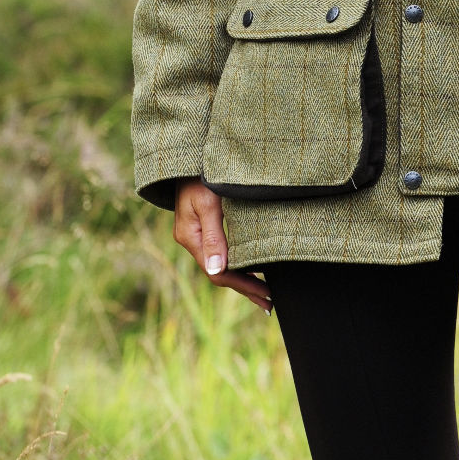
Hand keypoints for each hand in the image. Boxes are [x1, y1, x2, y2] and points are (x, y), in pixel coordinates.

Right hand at [173, 178, 273, 314]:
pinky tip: (251, 265)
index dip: (243, 286)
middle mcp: (193, 239)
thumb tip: (217, 271)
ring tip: (264, 292)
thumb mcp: (208, 202)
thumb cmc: (201, 174)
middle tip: (269, 304)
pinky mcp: (204, 224)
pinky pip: (222, 251)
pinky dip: (237, 262)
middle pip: (220, 273)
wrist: (188, 154)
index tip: (266, 295)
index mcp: (191, 237)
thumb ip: (213, 236)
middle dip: (245, 288)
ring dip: (242, 278)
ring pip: (221, 264)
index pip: (218, 273)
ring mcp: (197, 232)